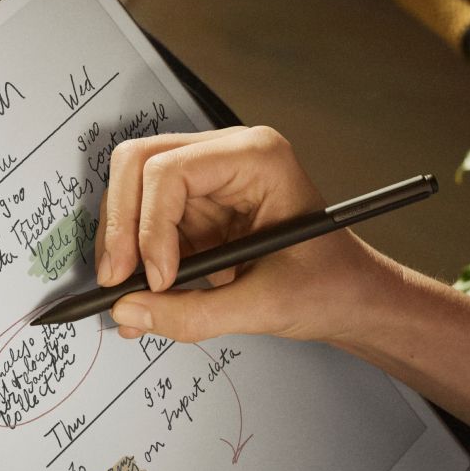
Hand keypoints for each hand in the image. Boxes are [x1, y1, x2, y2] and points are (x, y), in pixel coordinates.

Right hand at [94, 125, 389, 343]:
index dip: (150, 227)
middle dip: (121, 226)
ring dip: (121, 244)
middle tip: (118, 281)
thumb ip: (192, 314)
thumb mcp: (265, 306)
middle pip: (138, 165)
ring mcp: (208, 180)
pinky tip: (140, 297)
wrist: (351, 299)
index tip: (157, 281)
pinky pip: (144, 224)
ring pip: (132, 192)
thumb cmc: (331, 287)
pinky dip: (133, 259)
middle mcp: (226, 156)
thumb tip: (127, 313)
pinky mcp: (195, 211)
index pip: (170, 170)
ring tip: (127, 294)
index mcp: (257, 158)